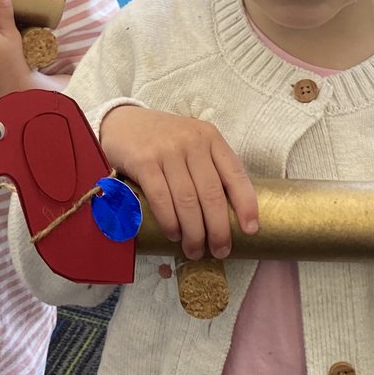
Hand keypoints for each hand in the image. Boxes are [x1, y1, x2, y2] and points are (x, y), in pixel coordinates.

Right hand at [100, 105, 258, 260]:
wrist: (122, 123)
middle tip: (219, 251)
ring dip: (194, 232)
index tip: (250, 230)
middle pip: (212, 193)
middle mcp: (191, 141)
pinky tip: (174, 235)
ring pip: (188, 201)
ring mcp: (166, 150)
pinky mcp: (144, 161)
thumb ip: (209, 167)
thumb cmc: (162, 140)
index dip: (246, 204)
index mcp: (210, 137)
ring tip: (194, 250)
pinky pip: (162, 199)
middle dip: (218, 229)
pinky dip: (170, 222)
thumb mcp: (192, 143)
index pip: (235, 173)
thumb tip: (229, 213)